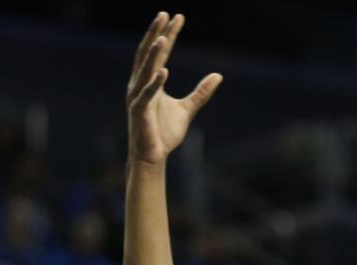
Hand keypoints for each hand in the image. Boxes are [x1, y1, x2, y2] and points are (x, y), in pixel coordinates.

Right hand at [126, 12, 222, 166]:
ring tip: (163, 37)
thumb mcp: (187, 109)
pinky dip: (155, 83)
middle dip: (156, 33)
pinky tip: (164, 71)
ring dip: (154, 54)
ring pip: (145, 70)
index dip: (168, 35)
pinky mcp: (138, 112)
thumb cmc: (164, 133)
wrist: (153, 157)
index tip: (177, 17)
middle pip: (148, 54)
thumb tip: (218, 75)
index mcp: (150, 82)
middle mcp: (140, 85)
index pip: (160, 53)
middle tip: (164, 15)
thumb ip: (201, 92)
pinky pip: (146, 95)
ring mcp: (137, 97)